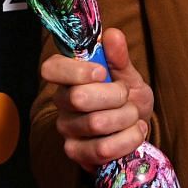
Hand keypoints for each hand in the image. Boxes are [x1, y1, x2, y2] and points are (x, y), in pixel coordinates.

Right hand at [38, 27, 155, 171]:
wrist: (136, 130)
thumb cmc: (128, 99)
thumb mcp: (129, 76)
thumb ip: (120, 58)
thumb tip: (112, 34)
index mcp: (68, 77)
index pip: (51, 68)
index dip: (77, 70)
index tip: (103, 73)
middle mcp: (62, 102)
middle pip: (80, 97)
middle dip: (116, 96)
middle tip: (126, 97)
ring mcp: (66, 130)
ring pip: (96, 123)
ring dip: (127, 118)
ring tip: (134, 116)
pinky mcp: (76, 153)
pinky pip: (102, 149)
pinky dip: (128, 140)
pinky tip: (135, 132)